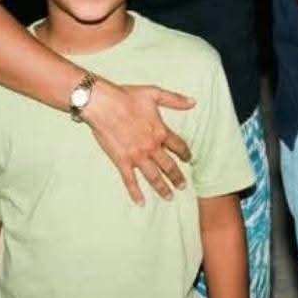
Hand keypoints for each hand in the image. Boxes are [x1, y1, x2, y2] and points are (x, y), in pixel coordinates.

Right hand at [83, 80, 193, 205]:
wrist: (104, 104)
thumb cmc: (127, 97)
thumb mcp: (155, 94)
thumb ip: (175, 100)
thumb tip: (193, 102)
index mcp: (160, 131)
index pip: (178, 146)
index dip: (186, 153)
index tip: (189, 159)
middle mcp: (151, 146)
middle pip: (169, 166)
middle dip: (177, 177)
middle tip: (183, 186)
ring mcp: (136, 156)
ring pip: (153, 177)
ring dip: (162, 188)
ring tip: (170, 197)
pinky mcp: (121, 161)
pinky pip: (130, 181)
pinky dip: (135, 193)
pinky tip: (140, 203)